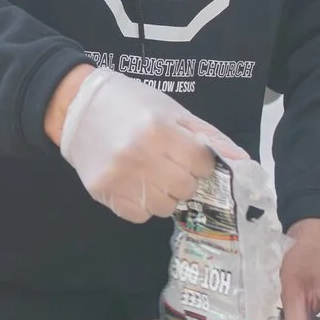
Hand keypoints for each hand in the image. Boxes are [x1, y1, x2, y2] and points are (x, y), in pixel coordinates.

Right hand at [48, 65, 246, 223]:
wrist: (76, 106)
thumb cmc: (130, 103)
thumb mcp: (172, 110)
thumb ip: (209, 136)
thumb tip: (243, 162)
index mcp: (159, 130)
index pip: (201, 163)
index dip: (198, 159)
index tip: (186, 151)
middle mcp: (139, 156)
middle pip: (185, 188)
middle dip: (183, 177)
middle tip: (168, 162)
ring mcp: (119, 177)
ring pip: (164, 207)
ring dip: (164, 193)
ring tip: (151, 173)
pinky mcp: (103, 192)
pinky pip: (140, 215)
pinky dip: (143, 204)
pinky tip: (135, 183)